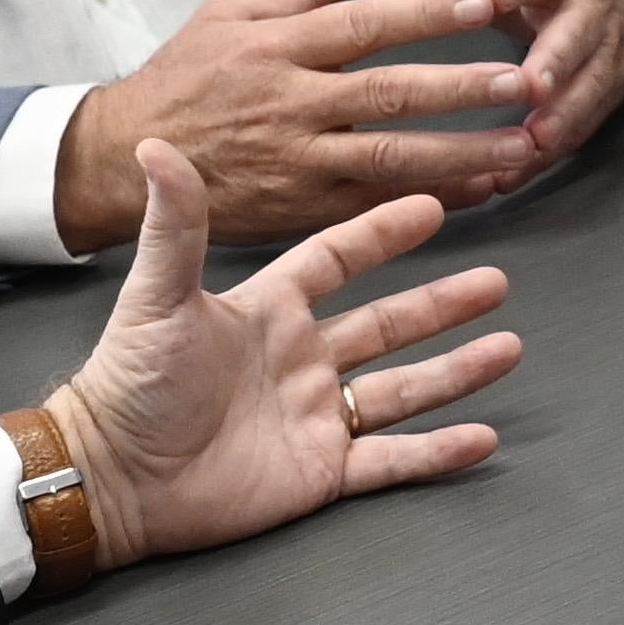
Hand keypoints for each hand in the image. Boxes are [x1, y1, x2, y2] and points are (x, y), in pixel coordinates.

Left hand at [41, 190, 518, 560]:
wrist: (115, 478)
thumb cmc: (129, 384)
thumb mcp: (158, 297)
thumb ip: (174, 226)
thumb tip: (156, 146)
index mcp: (267, 311)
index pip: (335, 260)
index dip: (380, 233)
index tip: (430, 204)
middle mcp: (300, 359)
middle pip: (387, 323)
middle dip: (442, 303)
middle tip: (497, 281)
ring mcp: (315, 417)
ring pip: (403, 388)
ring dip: (456, 368)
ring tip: (508, 346)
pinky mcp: (320, 472)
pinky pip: (392, 459)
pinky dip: (438, 452)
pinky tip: (483, 437)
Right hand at [57, 0, 525, 250]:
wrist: (120, 163)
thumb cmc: (179, 80)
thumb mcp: (225, 17)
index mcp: (277, 48)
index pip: (363, 24)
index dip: (425, 13)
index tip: (483, 3)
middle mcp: (290, 106)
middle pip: (389, 93)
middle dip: (463, 88)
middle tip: (525, 80)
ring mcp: (295, 164)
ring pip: (391, 159)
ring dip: (462, 155)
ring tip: (523, 146)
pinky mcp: (296, 212)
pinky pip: (373, 208)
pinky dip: (427, 203)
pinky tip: (478, 194)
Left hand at [344, 0, 623, 195]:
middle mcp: (587, 3)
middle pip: (577, 32)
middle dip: (558, 60)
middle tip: (532, 88)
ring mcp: (608, 46)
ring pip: (593, 83)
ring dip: (565, 116)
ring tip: (531, 147)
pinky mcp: (613, 85)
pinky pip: (590, 120)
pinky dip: (558, 147)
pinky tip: (521, 171)